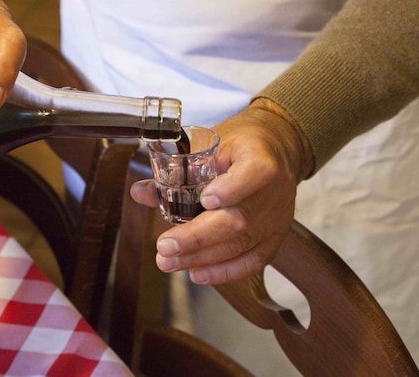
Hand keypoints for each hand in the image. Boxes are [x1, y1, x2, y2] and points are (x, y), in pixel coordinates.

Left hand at [130, 98, 313, 284]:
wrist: (278, 149)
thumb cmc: (241, 145)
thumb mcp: (212, 145)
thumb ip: (178, 170)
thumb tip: (140, 192)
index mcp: (261, 158)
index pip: (255, 173)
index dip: (231, 189)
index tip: (205, 200)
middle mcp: (274, 191)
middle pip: (240, 219)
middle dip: (198, 237)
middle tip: (165, 246)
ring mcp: (277, 217)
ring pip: (242, 243)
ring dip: (202, 257)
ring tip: (169, 262)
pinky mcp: (275, 237)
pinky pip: (252, 261)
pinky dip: (224, 271)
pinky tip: (197, 272)